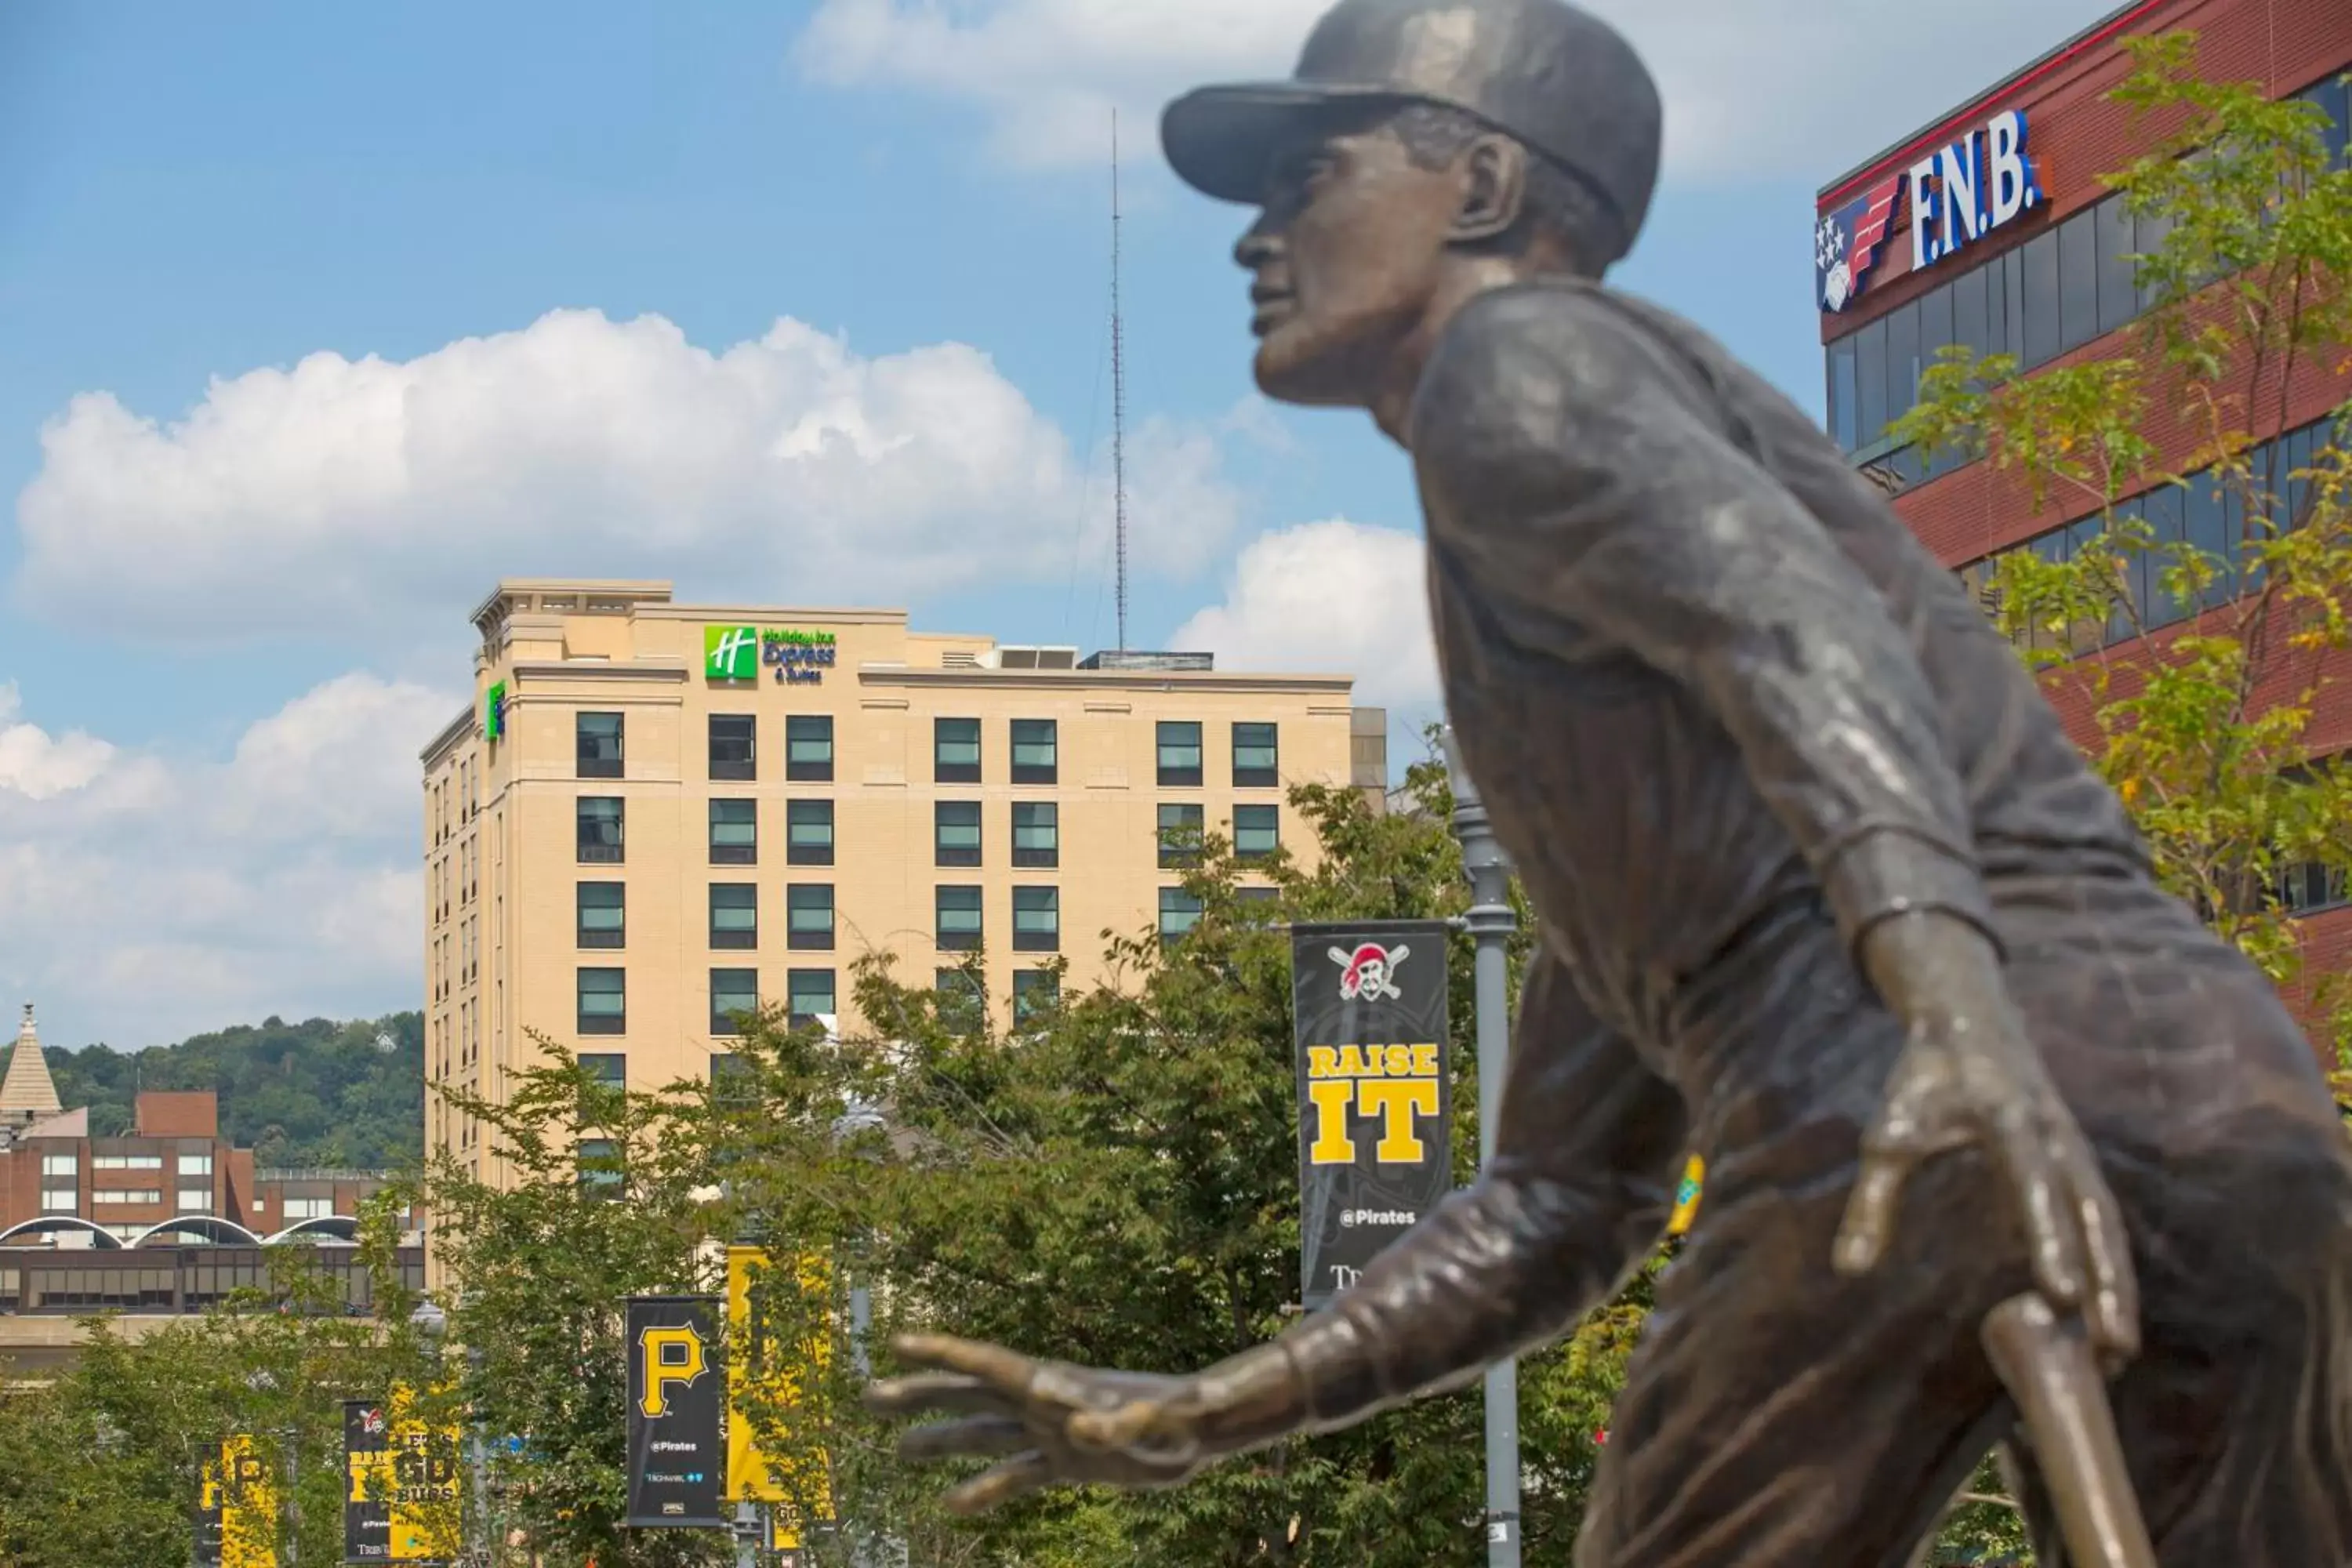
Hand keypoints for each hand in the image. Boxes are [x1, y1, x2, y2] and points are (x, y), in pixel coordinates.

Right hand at [864, 1334, 1209, 1514]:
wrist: (1208, 1427)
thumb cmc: (1185, 1418)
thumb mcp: (1154, 1422)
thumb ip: (1117, 1426)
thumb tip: (1075, 1426)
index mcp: (1057, 1386)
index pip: (989, 1366)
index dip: (944, 1354)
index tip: (898, 1344)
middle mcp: (1046, 1404)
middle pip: (971, 1396)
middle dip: (922, 1394)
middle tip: (868, 1396)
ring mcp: (1054, 1433)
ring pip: (985, 1435)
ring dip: (941, 1441)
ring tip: (896, 1452)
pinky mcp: (1071, 1464)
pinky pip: (1018, 1476)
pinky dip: (985, 1490)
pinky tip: (951, 1506)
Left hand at [1838, 913, 2139, 1368]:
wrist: (1970, 1019)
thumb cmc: (1924, 1080)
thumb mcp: (1890, 1132)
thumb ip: (1873, 1201)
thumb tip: (1848, 1270)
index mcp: (2009, 1118)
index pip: (2034, 1184)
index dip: (2050, 1238)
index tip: (2060, 1294)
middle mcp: (2057, 1136)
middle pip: (2093, 1213)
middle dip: (2107, 1280)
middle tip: (2113, 1350)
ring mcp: (2076, 1149)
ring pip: (2108, 1222)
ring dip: (2119, 1284)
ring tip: (2120, 1354)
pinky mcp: (2080, 1162)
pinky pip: (2105, 1219)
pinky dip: (2113, 1267)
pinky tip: (2111, 1317)